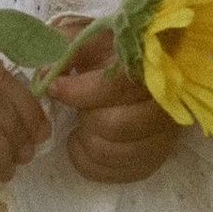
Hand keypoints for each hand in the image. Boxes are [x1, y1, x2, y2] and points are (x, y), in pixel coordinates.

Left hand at [49, 35, 179, 184]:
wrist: (139, 77)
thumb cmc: (111, 55)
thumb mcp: (90, 38)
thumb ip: (67, 45)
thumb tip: (47, 71)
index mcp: (152, 70)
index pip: (118, 87)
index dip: (80, 91)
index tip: (54, 88)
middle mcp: (165, 107)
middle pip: (114, 125)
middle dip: (85, 117)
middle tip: (77, 107)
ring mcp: (162, 139)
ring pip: (110, 152)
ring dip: (84, 140)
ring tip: (81, 123)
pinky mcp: (151, 162)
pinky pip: (111, 173)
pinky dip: (87, 161)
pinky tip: (84, 141)